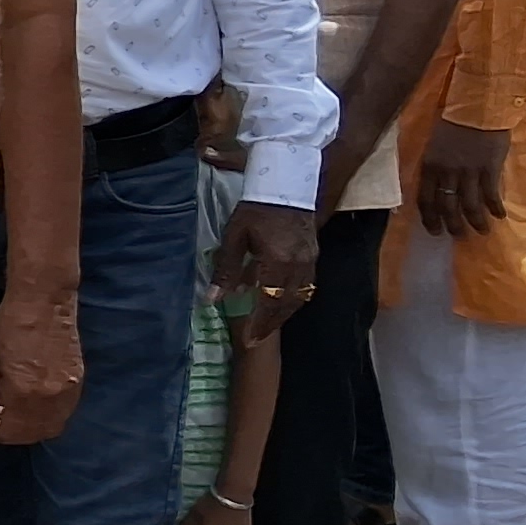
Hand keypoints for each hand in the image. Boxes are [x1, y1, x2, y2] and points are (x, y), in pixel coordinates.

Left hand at [0, 293, 82, 448]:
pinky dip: (47, 416)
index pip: (10, 431)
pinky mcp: (79, 382)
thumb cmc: (8, 327)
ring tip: (14, 413)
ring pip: (52, 427)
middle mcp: (50, 398)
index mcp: (23, 392)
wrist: (44, 303)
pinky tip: (32, 403)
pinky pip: (64, 412)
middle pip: (34, 434)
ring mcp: (69, 391)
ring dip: (32, 428)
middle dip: (13, 433)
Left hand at [211, 197, 322, 339]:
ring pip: (299, 298)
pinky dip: (292, 299)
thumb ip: (225, 270)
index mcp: (278, 262)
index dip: (260, 323)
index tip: (249, 339)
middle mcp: (299, 266)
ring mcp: (309, 261)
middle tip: (256, 339)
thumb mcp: (234, 238)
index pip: (270, 303)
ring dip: (282, 314)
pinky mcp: (313, 256)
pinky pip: (306, 286)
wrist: (286, 185)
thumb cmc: (255, 210)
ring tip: (265, 325)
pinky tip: (278, 302)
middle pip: (287, 305)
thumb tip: (212, 299)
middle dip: (271, 324)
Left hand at [408, 123, 507, 241]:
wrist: (478, 108)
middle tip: (459, 236)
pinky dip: (494, 208)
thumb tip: (436, 187)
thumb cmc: (454, 124)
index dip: (430, 219)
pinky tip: (499, 216)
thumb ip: (435, 167)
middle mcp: (446, 173)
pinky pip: (491, 195)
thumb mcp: (435, 146)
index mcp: (429, 166)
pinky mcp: (489, 169)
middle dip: (453, 226)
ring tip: (482, 231)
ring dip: (476, 222)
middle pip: (447, 207)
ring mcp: (468, 172)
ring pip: (469, 206)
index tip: (434, 231)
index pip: (425, 200)